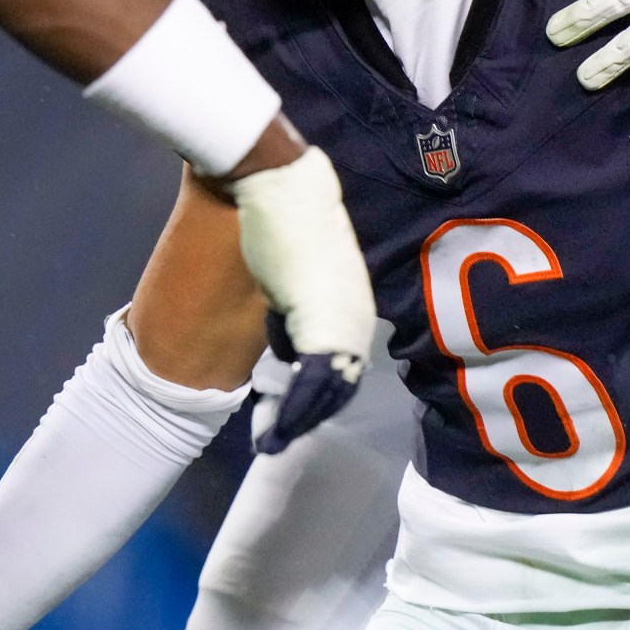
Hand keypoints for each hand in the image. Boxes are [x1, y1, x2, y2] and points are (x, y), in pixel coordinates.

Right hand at [225, 147, 375, 453]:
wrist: (282, 187)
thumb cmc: (282, 222)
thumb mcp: (288, 280)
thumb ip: (293, 315)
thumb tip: (287, 347)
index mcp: (352, 307)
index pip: (342, 368)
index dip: (317, 399)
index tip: (291, 420)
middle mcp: (357, 318)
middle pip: (340, 386)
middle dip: (307, 418)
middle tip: (276, 441)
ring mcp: (345, 320)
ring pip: (329, 389)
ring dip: (299, 421)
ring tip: (273, 442)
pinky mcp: (324, 320)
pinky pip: (314, 380)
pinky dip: (296, 409)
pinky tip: (278, 428)